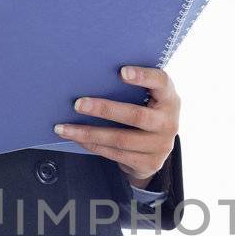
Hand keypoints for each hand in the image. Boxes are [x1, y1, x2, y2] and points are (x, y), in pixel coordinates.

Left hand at [54, 64, 179, 188]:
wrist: (157, 149)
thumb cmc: (146, 111)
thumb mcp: (149, 97)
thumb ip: (134, 88)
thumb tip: (94, 75)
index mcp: (170, 99)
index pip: (161, 82)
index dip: (143, 77)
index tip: (121, 72)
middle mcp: (169, 122)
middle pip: (136, 116)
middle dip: (104, 109)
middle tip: (78, 104)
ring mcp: (160, 146)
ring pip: (120, 140)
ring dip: (89, 133)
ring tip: (64, 128)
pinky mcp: (149, 163)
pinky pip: (115, 154)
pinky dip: (93, 145)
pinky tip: (77, 138)